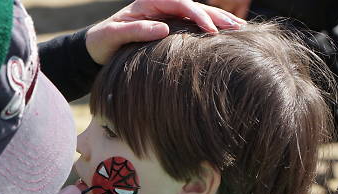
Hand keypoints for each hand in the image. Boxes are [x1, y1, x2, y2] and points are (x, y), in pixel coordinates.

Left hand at [86, 0, 246, 64]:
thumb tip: (163, 29)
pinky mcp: (170, 26)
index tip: (211, 30)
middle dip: (217, 16)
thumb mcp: (114, 35)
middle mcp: (161, 5)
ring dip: (219, 21)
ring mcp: (167, 15)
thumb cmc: (103, 41)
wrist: (96, 46)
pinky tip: (226, 36)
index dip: (198, 15)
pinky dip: (211, 29)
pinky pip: (194, 25)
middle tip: (238, 27)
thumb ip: (137, 30)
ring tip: (240, 28)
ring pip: (198, 14)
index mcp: (150, 1)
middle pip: (195, 6)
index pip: (181, 4)